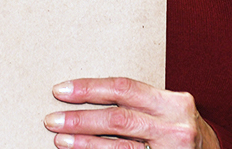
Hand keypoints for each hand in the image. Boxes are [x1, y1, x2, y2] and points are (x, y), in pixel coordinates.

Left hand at [44, 77, 218, 148]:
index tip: (61, 90)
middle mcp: (176, 128)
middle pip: (118, 119)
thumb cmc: (179, 128)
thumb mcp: (167, 108)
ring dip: (85, 144)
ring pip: (120, 148)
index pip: (123, 88)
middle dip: (80, 119)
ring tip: (60, 140)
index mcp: (174, 102)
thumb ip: (138, 101)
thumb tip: (86, 96)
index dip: (89, 88)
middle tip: (52, 119)